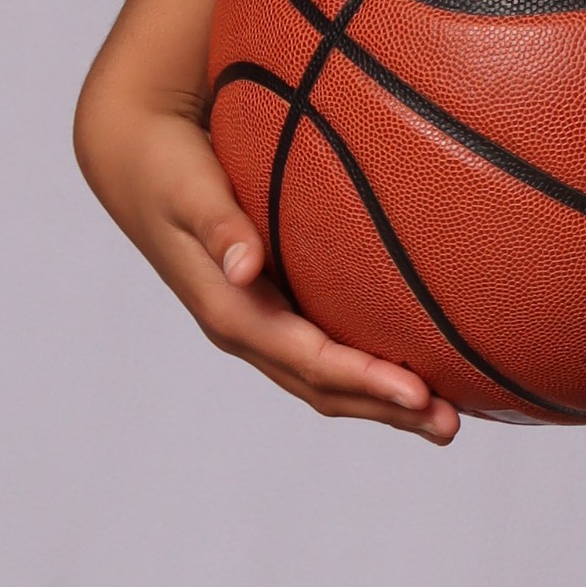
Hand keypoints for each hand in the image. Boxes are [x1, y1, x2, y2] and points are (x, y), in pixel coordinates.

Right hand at [73, 78, 461, 441]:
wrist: (134, 161)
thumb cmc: (167, 168)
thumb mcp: (187, 190)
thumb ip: (218, 225)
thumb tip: (245, 268)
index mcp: (229, 311)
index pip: (308, 359)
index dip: (364, 380)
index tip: (420, 393)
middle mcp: (246, 329)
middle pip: (324, 388)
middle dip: (387, 409)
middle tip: (451, 425)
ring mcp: (258, 325)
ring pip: (326, 379)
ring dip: (383, 400)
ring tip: (445, 416)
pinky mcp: (271, 308)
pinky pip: (325, 350)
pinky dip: (368, 369)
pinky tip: (413, 364)